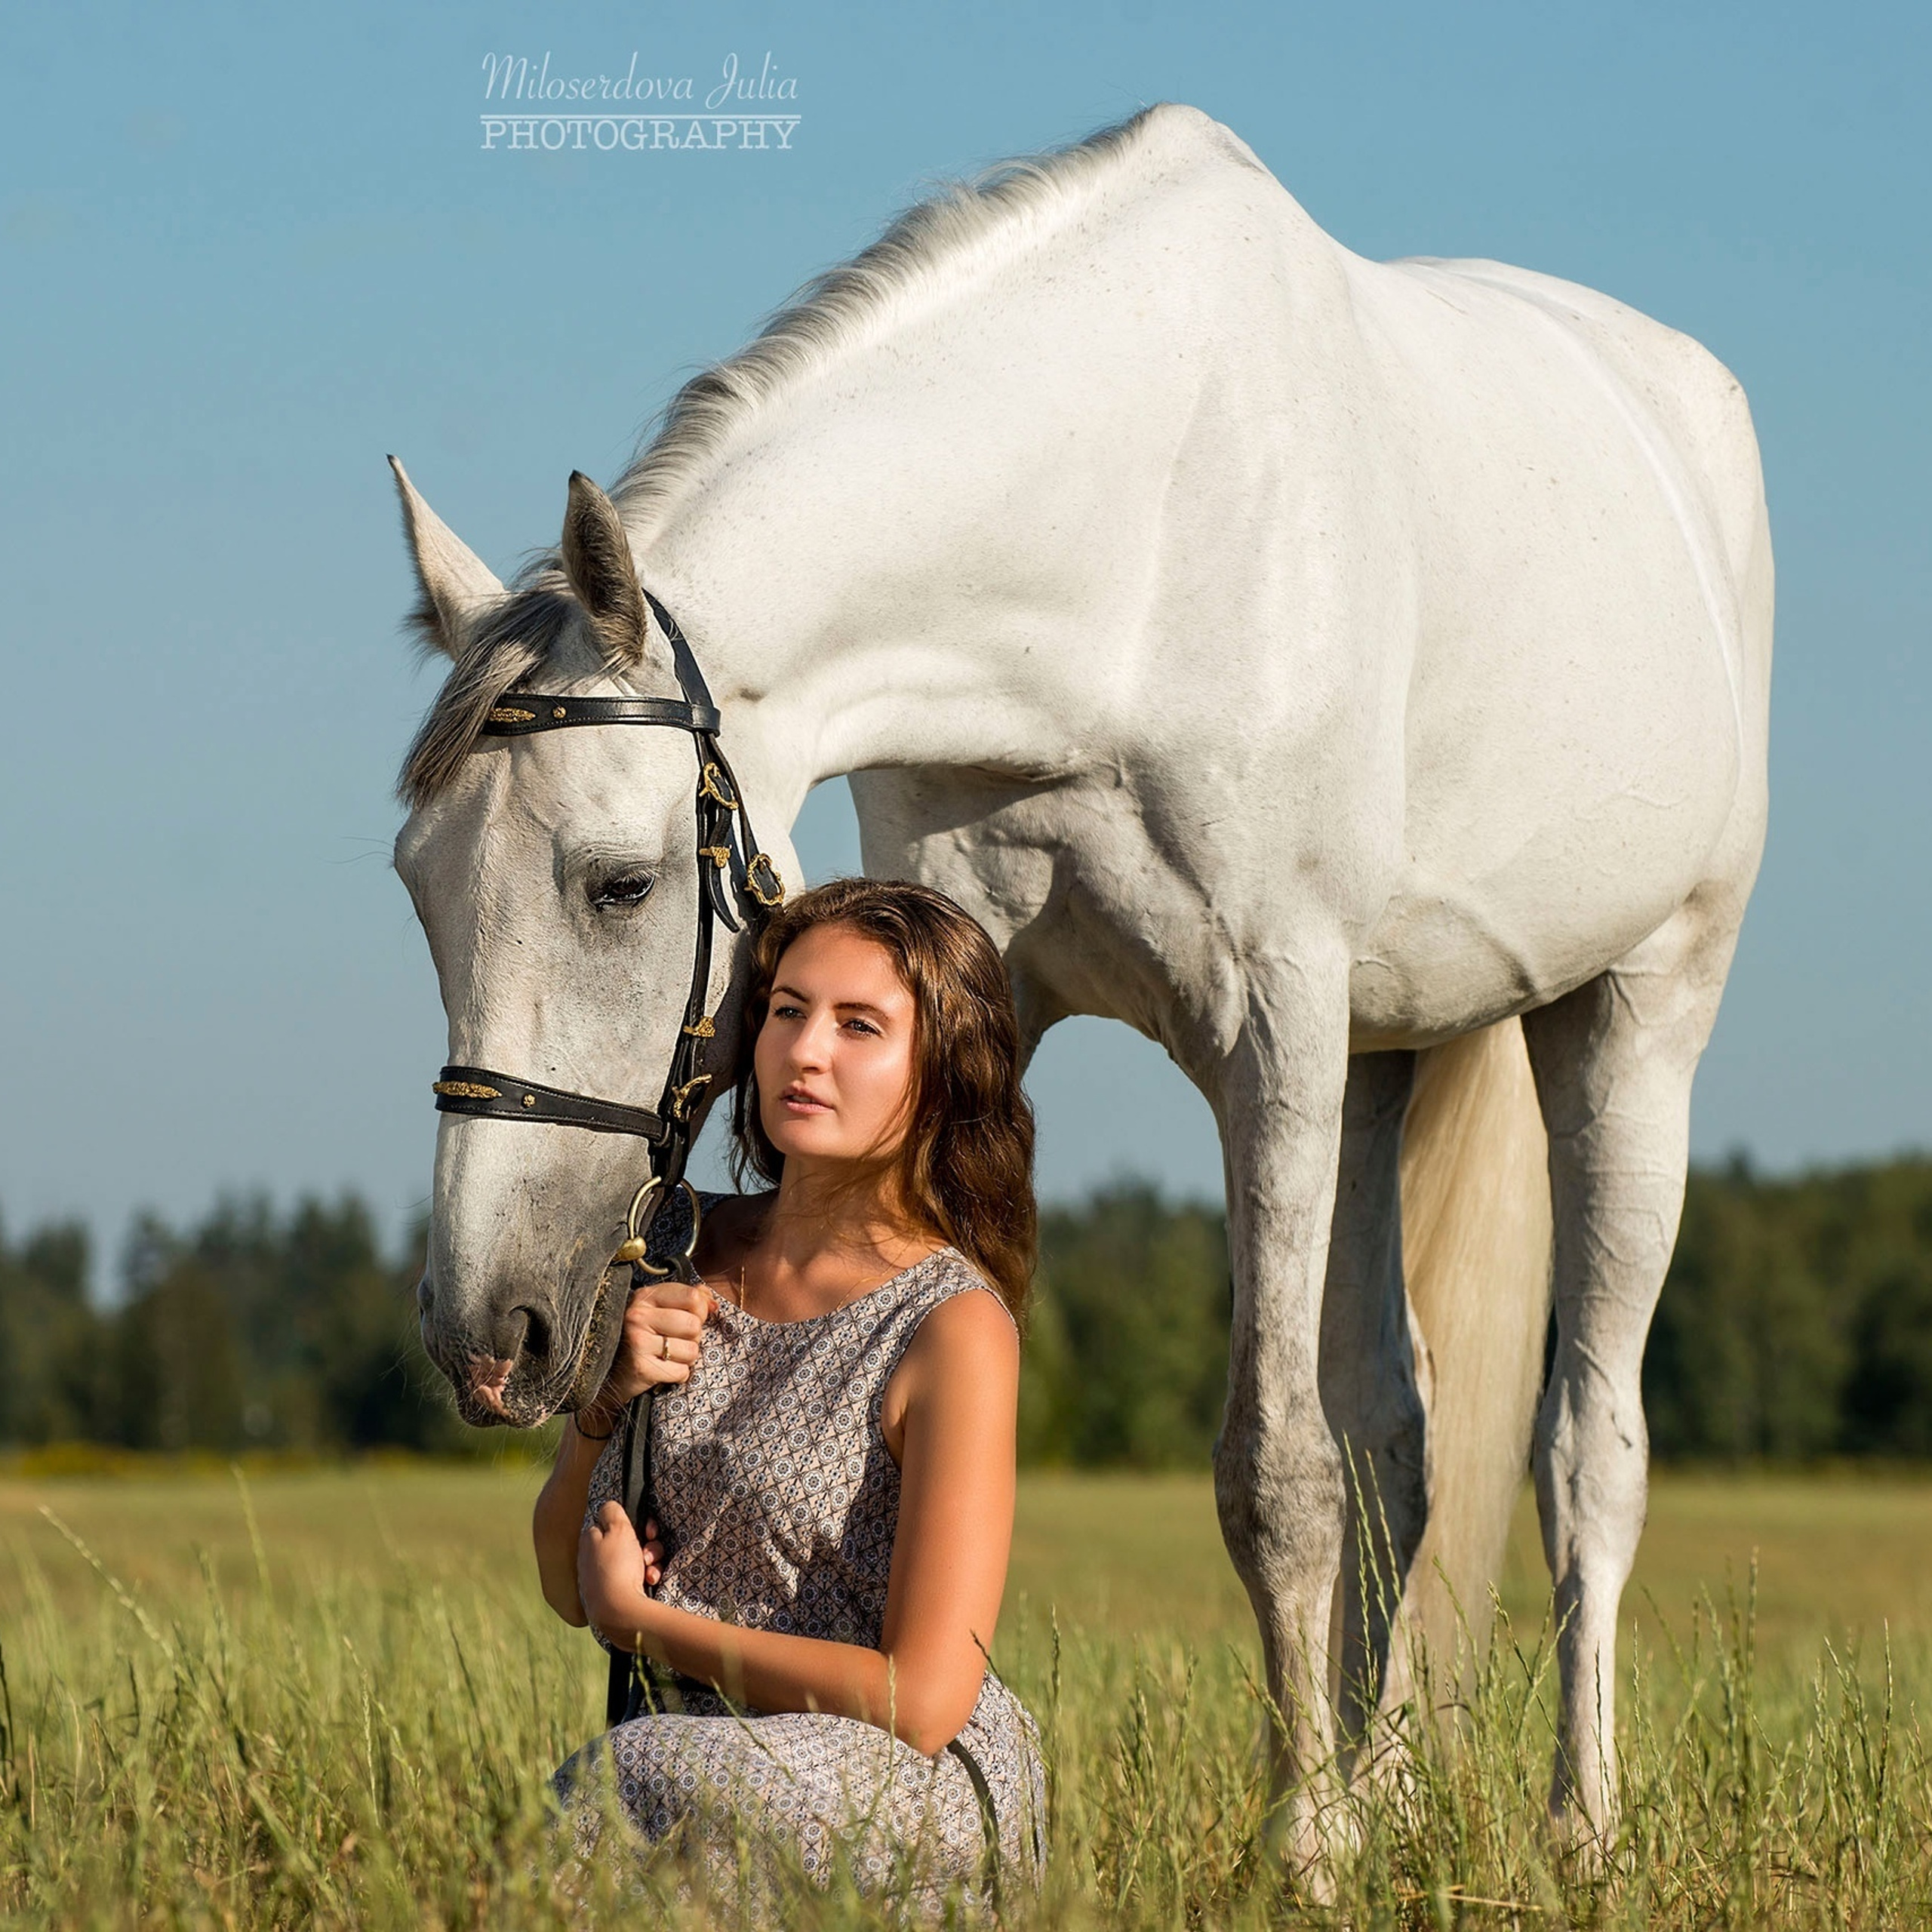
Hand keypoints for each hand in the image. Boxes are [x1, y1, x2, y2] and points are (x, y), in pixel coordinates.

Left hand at [579, 1500, 652, 1634]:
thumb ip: (612, 1511)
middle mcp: (593, 1560)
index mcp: (589, 1541)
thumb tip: (608, 1507)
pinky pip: (635, 1579)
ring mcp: (603, 1579)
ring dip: (650, 1560)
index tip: (646, 1528)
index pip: (611, 1524)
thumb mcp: (617, 1529)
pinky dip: (645, 1577)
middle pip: (627, 1542)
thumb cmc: (617, 1567)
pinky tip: (650, 1581)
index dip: (632, 1524)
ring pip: (635, 1560)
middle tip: (650, 1545)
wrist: (619, 1613)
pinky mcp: (615, 1596)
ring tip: (651, 1569)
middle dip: (646, 1543)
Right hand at [581, 1280, 712, 1426]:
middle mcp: (638, 1315)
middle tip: (674, 1341)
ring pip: (691, 1350)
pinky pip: (682, 1372)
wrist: (610, 1374)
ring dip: (685, 1359)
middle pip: (694, 1324)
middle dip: (692, 1338)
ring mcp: (637, 1341)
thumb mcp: (660, 1310)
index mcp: (646, 1296)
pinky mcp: (640, 1367)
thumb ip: (689, 1299)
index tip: (690, 1317)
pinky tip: (662, 1369)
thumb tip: (713, 1304)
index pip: (693, 1297)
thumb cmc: (642, 1338)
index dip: (700, 1311)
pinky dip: (677, 1375)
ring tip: (667, 1356)